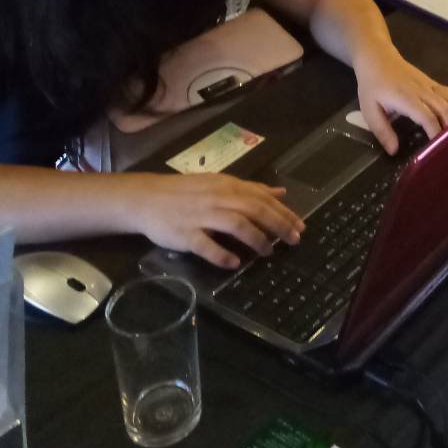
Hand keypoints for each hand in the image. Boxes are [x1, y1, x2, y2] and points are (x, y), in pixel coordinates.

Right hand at [134, 173, 304, 269]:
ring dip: (255, 239)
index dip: (283, 213)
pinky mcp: (185, 234)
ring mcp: (201, 216)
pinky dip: (221, 254)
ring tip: (268, 252)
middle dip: (278, 225)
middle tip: (294, 241)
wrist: (147, 198)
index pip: (262, 198)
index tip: (300, 227)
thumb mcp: (221, 184)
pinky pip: (205, 245)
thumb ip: (251, 189)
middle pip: (254, 210)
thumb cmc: (188, 192)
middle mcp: (218, 198)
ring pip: (235, 224)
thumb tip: (281, 191)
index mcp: (228, 186)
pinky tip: (234, 264)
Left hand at [352, 44, 447, 153]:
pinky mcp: (433, 83)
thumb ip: (382, 131)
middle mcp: (422, 91)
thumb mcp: (369, 110)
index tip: (437, 149)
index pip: (427, 117)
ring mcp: (430, 85)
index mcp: (406, 98)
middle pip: (446, 109)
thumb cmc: (372, 85)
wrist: (377, 57)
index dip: (435, 132)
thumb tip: (394, 151)